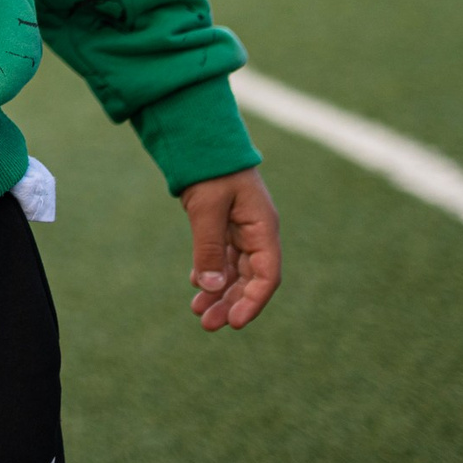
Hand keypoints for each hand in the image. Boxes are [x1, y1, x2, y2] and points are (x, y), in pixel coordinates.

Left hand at [180, 166, 281, 329]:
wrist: (200, 138)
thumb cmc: (211, 168)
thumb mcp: (207, 207)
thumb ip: (208, 246)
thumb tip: (209, 288)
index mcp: (263, 227)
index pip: (267, 275)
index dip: (253, 302)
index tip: (235, 323)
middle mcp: (256, 232)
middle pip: (250, 279)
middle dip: (231, 303)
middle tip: (207, 324)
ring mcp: (240, 230)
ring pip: (234, 271)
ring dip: (219, 293)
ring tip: (198, 313)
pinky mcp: (224, 226)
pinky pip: (221, 257)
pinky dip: (209, 273)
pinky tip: (195, 286)